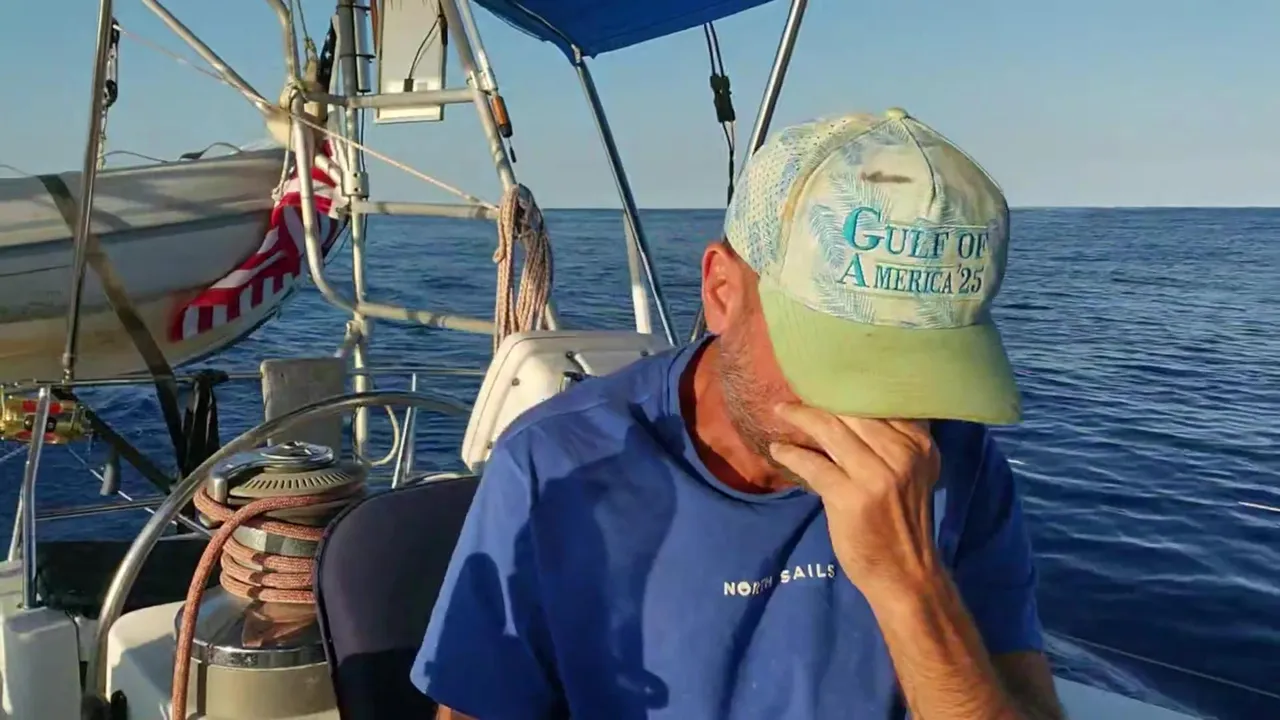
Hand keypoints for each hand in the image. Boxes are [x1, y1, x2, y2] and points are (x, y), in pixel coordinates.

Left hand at [769, 404, 942, 598]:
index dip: (852, 385)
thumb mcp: (912, 473)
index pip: (884, 401)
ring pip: (831, 431)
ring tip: (781, 410)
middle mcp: (903, 455)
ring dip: (801, 418)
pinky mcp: (851, 498)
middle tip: (796, 387)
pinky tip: (778, 449)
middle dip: (821, 397)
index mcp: (920, 446)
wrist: (905, 573)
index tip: (824, 374)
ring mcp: (877, 476)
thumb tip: (851, 405)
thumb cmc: (902, 520)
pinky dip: (791, 454)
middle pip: (854, 411)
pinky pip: (813, 464)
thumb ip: (893, 441)